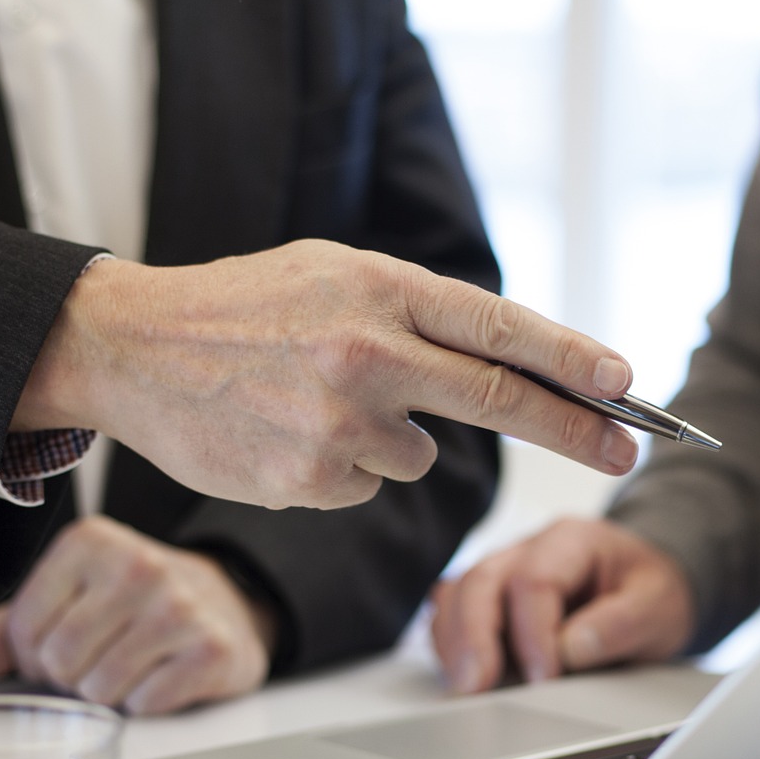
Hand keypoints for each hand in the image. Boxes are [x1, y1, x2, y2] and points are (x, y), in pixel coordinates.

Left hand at [0, 516, 276, 714]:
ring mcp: (179, 606)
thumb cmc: (134, 602)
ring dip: (106, 694)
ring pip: (100, 689)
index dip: (31, 655)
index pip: (24, 627)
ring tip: (126, 668)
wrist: (225, 603)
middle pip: (60, 661)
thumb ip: (12, 626)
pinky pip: (146, 703)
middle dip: (69, 678)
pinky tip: (159, 676)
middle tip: (93, 664)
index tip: (56, 648)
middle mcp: (137, 565)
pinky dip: (145, 703)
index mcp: (90, 542)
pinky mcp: (212, 648)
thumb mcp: (71, 595)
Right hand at [13, 242, 639, 509]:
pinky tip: (288, 431)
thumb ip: (415, 313)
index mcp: (378, 287)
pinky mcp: (309, 479)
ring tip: (316, 400)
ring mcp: (337, 422)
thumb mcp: (332, 274)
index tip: (627, 384)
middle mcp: (367, 352)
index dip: (573, 360)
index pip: (500, 328)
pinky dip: (343, 467)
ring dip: (393, 438)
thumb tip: (509, 362)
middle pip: (500, 400)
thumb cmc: (243, 307)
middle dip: (576, 429)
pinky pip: (366, 484)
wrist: (131, 347)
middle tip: (628, 448)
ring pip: (419, 453)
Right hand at [430, 517, 694, 692]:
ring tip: (464, 687)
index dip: (533, 633)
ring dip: (454, 643)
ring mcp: (503, 572)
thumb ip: (622, 624)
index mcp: (572, 540)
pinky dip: (450, 645)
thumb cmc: (650, 593)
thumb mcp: (659, 606)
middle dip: (474, 637)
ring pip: (456, 595)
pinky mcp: (489, 601)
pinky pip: (452, 614)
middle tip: (476, 686)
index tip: (544, 679)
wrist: (647, 589)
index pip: (534, 580)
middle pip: (481, 581)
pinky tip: (462, 676)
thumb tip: (571, 649)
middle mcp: (528, 549)